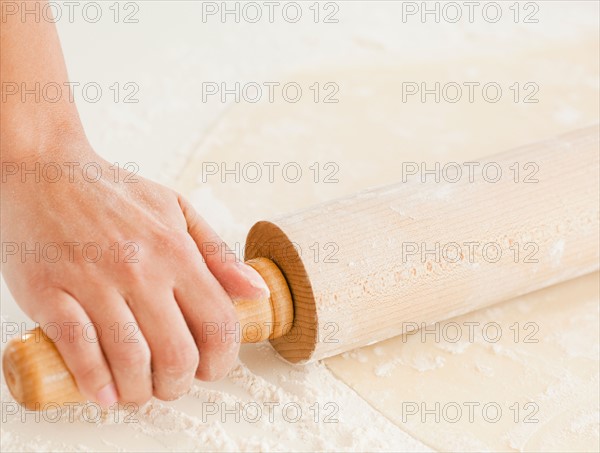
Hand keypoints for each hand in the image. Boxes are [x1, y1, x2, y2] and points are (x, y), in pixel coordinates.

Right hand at [1, 136, 268, 406]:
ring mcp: (94, 282)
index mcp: (176, 251)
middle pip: (177, 354)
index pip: (218, 324)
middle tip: (171, 384)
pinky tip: (103, 392)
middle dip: (180, 384)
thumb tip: (257, 293)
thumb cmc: (114, 193)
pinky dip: (95, 383)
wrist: (44, 172)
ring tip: (138, 391)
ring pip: (130, 361)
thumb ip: (218, 255)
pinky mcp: (50, 293)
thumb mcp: (177, 211)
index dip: (222, 361)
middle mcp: (141, 269)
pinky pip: (80, 352)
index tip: (211, 369)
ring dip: (139, 392)